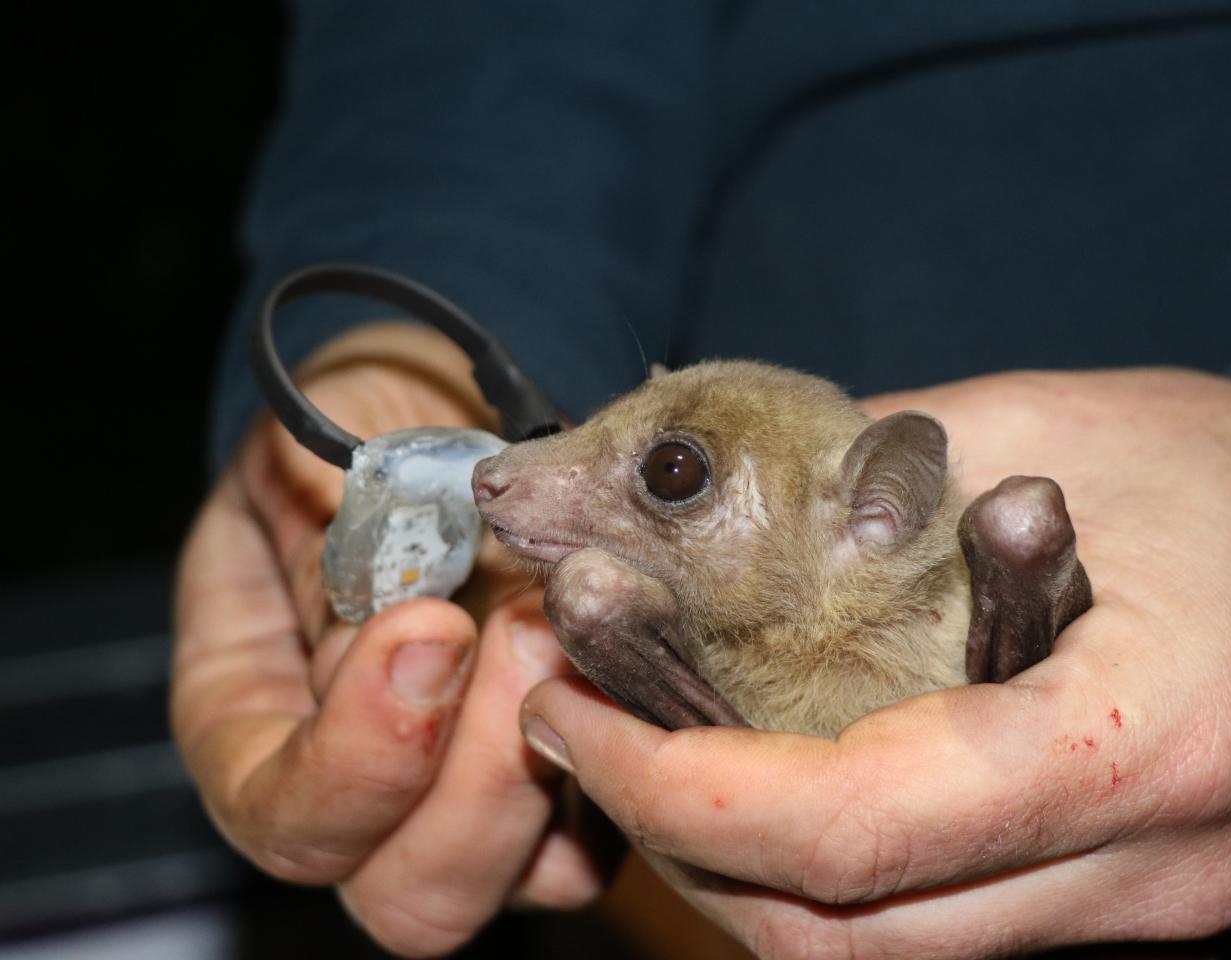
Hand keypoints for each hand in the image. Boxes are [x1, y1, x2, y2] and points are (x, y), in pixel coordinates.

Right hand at [172, 323, 606, 956]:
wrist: (458, 421)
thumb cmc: (361, 436)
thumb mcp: (311, 453)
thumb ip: (321, 521)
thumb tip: (393, 575)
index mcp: (264, 730)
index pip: (288, 821)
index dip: (358, 757)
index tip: (427, 628)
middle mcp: (378, 796)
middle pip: (417, 896)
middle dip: (483, 777)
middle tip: (525, 628)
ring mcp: (492, 800)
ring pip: (535, 876)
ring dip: (572, 753)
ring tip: (581, 620)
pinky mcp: (588, 774)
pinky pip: (628, 812)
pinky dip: (639, 738)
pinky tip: (637, 641)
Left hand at [518, 368, 1230, 957]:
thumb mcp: (1045, 430)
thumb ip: (866, 481)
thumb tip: (694, 510)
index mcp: (1140, 738)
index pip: (857, 833)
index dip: (682, 790)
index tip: (579, 711)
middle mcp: (1144, 871)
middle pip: (845, 940)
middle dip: (678, 845)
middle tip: (583, 727)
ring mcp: (1135, 916)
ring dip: (733, 872)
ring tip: (645, 751)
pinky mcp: (1113, 914)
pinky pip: (924, 934)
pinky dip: (814, 878)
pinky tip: (757, 783)